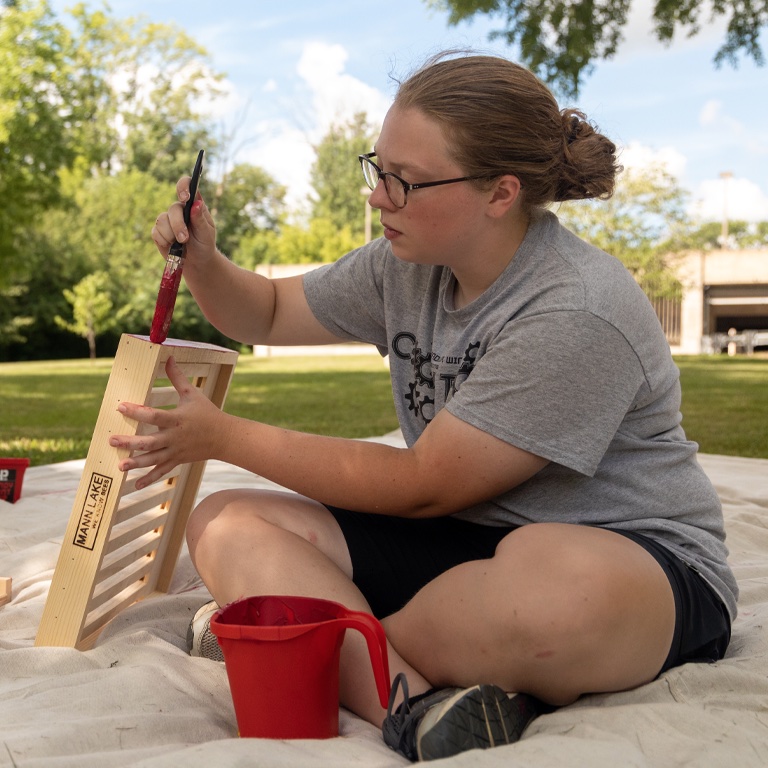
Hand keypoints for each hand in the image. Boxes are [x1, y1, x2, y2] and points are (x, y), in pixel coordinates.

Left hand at [109, 356, 227, 488]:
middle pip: (149, 441)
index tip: (120, 407)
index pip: (153, 415)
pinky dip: (150, 478)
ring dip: (136, 463)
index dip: (136, 411)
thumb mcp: (192, 394)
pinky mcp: (178, 460)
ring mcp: (176, 451)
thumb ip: (178, 377)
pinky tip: (135, 485)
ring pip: (153, 459)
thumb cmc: (208, 413)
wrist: (225, 437)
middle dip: (130, 442)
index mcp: (177, 419)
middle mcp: (174, 437)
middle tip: (112, 440)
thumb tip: (168, 357)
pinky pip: (162, 471)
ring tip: (119, 465)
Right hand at [151, 177, 216, 264]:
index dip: (183, 187)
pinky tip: (172, 246)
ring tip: (181, 244)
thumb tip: (196, 204)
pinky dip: (165, 241)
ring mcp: (168, 219)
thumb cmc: (204, 244)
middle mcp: (179, 209)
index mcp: (193, 204)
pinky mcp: (159, 230)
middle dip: (178, 225)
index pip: (186, 186)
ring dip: (171, 235)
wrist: (197, 262)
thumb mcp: (206, 233)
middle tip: (184, 239)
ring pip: (162, 220)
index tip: (185, 198)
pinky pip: (156, 232)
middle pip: (173, 209)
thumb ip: (200, 219)